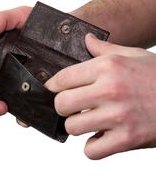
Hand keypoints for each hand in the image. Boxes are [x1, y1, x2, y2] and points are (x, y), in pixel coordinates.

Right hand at [0, 6, 31, 118]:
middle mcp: (1, 78)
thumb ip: (1, 19)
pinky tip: (24, 115)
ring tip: (1, 106)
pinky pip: (26, 115)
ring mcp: (18, 91)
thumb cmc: (41, 26)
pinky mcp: (36, 99)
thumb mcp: (18, 17)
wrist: (71, 34)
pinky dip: (22, 118)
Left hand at [45, 33, 155, 158]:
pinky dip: (95, 147)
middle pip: (61, 104)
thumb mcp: (135, 56)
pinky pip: (91, 150)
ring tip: (93, 122)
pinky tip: (105, 137)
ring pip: (73, 127)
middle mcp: (111, 89)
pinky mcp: (128, 139)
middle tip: (76, 108)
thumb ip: (105, 50)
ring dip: (80, 128)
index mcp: (108, 67)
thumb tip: (86, 39)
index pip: (62, 78)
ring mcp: (119, 115)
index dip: (56, 87)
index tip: (58, 91)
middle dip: (65, 108)